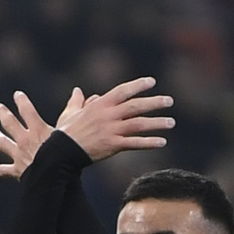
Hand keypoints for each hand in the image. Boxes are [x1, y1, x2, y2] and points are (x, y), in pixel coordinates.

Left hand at [0, 86, 84, 179]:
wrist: (55, 174)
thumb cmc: (66, 152)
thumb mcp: (70, 128)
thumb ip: (74, 107)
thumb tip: (77, 91)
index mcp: (37, 129)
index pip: (27, 110)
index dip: (21, 102)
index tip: (17, 95)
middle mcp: (25, 140)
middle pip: (10, 123)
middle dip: (2, 114)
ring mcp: (20, 155)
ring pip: (3, 143)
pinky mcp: (18, 171)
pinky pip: (4, 170)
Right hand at [59, 77, 174, 161]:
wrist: (61, 152)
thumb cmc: (65, 133)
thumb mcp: (70, 113)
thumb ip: (77, 101)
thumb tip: (78, 91)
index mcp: (100, 105)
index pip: (123, 91)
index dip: (138, 85)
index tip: (152, 82)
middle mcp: (108, 115)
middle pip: (136, 106)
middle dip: (154, 103)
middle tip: (169, 101)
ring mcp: (111, 130)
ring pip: (139, 124)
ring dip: (157, 123)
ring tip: (171, 123)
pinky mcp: (113, 146)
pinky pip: (135, 143)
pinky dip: (149, 142)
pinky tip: (162, 142)